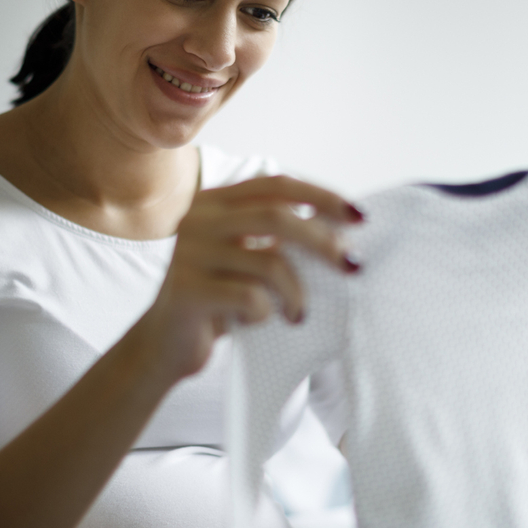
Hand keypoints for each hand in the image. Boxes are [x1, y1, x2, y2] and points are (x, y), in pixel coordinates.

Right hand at [138, 174, 361, 379]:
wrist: (167, 342)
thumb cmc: (220, 298)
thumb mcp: (248, 257)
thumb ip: (280, 236)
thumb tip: (344, 230)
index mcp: (214, 202)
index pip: (276, 185)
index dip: (321, 196)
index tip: (359, 216)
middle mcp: (197, 219)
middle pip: (277, 216)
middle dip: (323, 241)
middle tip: (352, 266)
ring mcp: (189, 254)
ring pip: (269, 263)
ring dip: (296, 293)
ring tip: (298, 313)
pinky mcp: (187, 290)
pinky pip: (250, 298)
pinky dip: (265, 314)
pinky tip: (255, 322)